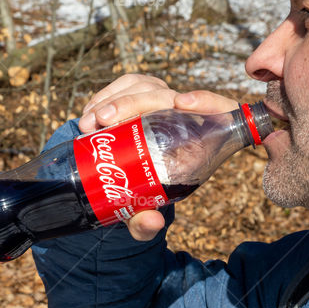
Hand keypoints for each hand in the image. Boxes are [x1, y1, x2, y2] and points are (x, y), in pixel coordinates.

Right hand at [78, 74, 236, 241]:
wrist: (123, 178)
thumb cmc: (143, 194)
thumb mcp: (142, 211)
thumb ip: (146, 223)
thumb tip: (153, 222)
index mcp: (198, 142)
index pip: (219, 111)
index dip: (207, 101)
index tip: (181, 103)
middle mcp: (182, 116)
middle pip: (167, 97)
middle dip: (133, 103)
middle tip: (105, 121)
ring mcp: (161, 100)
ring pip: (144, 87)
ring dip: (114, 100)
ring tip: (90, 123)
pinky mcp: (140, 92)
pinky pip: (127, 85)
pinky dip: (105, 95)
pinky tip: (89, 113)